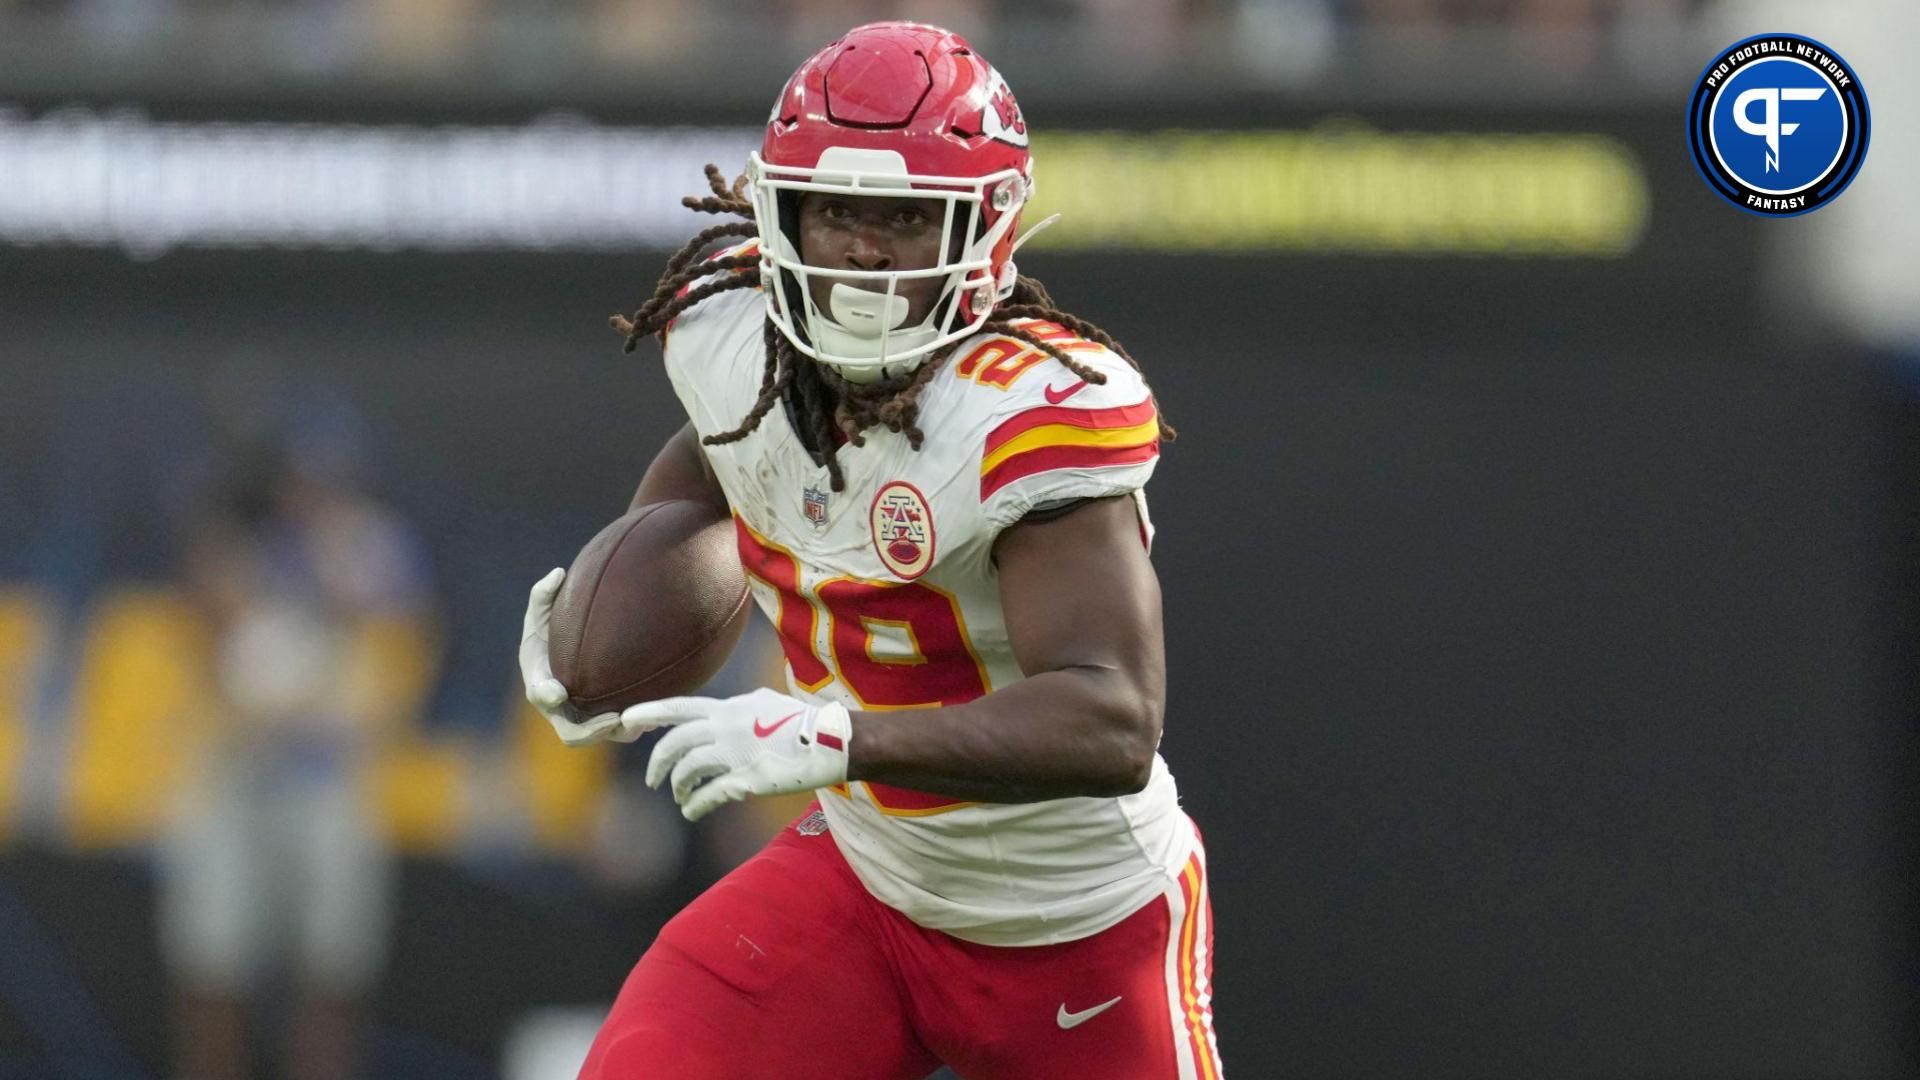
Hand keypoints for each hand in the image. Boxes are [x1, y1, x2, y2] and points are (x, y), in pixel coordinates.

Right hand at [519, 568, 626, 746]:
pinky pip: (620, 732)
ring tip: (640, 725)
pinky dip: (635, 728)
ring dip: (618, 734)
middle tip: (612, 718)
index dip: (546, 694)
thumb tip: (557, 574)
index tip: (558, 691)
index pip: (539, 693)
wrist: (572, 653)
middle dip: (590, 730)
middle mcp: (560, 709)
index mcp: (540, 682)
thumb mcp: (543, 610)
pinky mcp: (604, 721)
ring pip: (600, 738)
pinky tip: (656, 717)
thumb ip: (544, 594)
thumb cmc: (552, 631)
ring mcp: (581, 720)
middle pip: (570, 732)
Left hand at [632, 688, 852, 820]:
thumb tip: (722, 714)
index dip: (649, 713)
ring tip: (680, 797)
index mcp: (729, 708)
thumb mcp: (765, 702)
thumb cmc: (802, 722)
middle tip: (652, 780)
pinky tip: (692, 812)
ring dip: (678, 787)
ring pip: (688, 770)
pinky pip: (710, 795)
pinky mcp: (748, 779)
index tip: (625, 721)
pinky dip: (695, 806)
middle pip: (675, 743)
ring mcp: (736, 754)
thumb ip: (738, 709)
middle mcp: (727, 727)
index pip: (678, 707)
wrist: (832, 740)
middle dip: (657, 764)